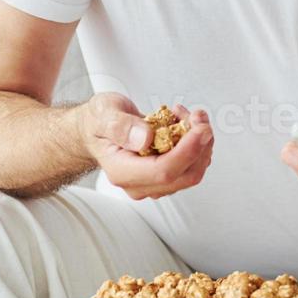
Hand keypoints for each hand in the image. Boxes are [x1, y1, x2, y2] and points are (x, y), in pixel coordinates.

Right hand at [78, 92, 213, 200]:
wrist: (96, 129)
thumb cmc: (98, 122)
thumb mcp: (104, 114)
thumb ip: (121, 126)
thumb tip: (146, 138)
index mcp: (122, 171)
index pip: (164, 172)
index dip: (188, 152)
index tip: (200, 129)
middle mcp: (139, 183)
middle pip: (185, 175)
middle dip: (201, 145)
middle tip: (199, 116)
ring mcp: (153, 181)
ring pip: (192, 170)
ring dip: (200, 141)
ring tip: (187, 114)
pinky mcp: (165, 175)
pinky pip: (190, 164)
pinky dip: (196, 142)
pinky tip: (183, 122)